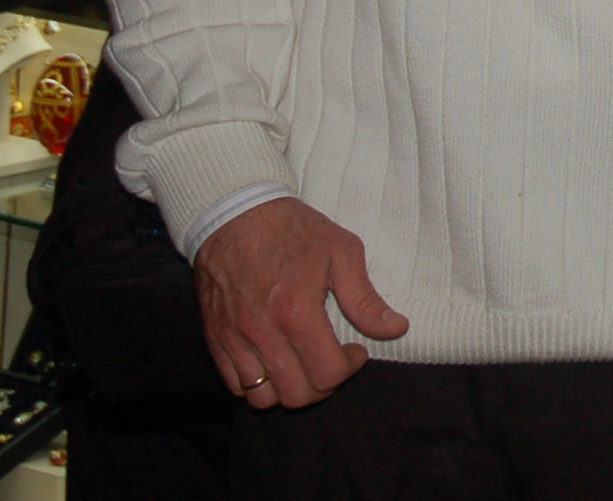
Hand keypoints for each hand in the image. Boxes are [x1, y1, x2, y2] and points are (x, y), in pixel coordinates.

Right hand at [196, 197, 407, 409]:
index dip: (350, 368)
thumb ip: (366, 299)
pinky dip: (258, 385)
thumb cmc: (293, 230)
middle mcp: (263, 333)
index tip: (356, 349)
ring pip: (263, 398)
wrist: (235, 214)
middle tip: (332, 360)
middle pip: (297, 395)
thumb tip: (396, 328)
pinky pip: (235, 386)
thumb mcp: (341, 252)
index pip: (328, 373)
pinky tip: (276, 361)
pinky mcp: (216, 339)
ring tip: (303, 364)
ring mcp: (234, 339)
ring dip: (290, 389)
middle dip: (323, 385)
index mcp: (297, 312)